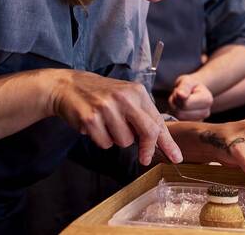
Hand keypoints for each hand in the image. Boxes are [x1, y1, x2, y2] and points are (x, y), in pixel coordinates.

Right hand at [49, 69, 181, 165]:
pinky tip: (95, 126)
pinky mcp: (91, 119)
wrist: (68, 86)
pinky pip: (104, 143)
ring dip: (116, 139)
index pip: (158, 121)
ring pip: (124, 141)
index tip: (176, 157)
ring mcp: (107, 108)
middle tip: (145, 158)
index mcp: (137, 92)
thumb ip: (142, 116)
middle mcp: (124, 98)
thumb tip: (159, 141)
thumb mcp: (126, 98)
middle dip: (147, 149)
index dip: (167, 143)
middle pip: (147, 132)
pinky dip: (101, 140)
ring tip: (106, 125)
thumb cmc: (101, 95)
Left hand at [168, 74, 213, 120]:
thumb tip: (181, 95)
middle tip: (177, 98)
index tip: (179, 92)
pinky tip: (180, 110)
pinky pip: (178, 124)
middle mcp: (206, 113)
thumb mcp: (187, 81)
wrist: (193, 93)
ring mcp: (199, 121)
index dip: (177, 98)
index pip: (185, 104)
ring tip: (179, 103)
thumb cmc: (190, 86)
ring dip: (174, 110)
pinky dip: (175, 117)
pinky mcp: (192, 127)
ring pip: (178, 119)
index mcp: (207, 100)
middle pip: (181, 114)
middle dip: (175, 105)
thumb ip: (184, 87)